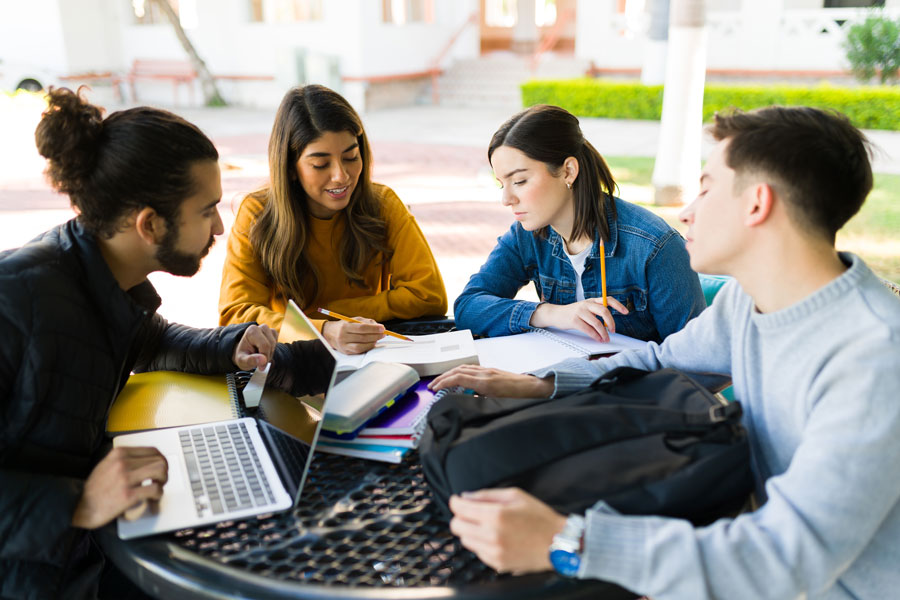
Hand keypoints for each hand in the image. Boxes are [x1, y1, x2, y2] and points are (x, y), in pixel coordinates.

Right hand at [72, 446, 167, 528]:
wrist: (80, 507)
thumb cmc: (94, 489)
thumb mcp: (107, 465)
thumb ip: (125, 460)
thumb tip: (147, 461)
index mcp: (119, 453)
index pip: (152, 450)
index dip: (161, 460)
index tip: (161, 468)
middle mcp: (123, 463)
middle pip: (159, 460)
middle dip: (165, 471)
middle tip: (161, 480)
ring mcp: (125, 478)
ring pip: (160, 471)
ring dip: (163, 481)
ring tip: (158, 488)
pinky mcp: (128, 494)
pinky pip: (155, 489)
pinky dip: (158, 495)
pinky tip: (153, 499)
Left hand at [232, 323, 277, 369]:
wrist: (245, 352)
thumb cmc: (243, 356)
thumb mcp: (242, 361)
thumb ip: (251, 360)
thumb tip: (263, 360)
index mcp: (252, 331)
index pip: (265, 345)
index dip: (265, 358)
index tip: (261, 367)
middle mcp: (261, 327)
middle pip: (271, 345)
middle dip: (267, 356)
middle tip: (260, 362)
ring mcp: (268, 329)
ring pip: (274, 345)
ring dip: (270, 354)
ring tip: (261, 356)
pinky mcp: (273, 332)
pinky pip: (277, 343)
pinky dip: (272, 350)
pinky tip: (265, 351)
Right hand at [322, 317, 383, 354]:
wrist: (331, 334)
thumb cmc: (345, 325)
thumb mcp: (354, 320)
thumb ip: (366, 322)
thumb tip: (379, 327)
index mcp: (345, 326)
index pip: (362, 328)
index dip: (373, 328)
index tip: (382, 328)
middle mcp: (343, 336)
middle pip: (362, 337)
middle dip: (375, 336)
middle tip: (383, 334)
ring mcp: (344, 345)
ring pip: (361, 346)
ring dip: (372, 343)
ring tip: (378, 339)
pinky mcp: (346, 352)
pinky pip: (359, 351)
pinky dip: (367, 348)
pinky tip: (372, 344)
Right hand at [429, 365, 553, 397]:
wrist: (534, 388)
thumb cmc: (519, 397)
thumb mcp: (497, 404)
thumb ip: (478, 402)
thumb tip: (464, 403)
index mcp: (484, 382)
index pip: (457, 378)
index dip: (443, 383)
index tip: (434, 389)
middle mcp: (485, 373)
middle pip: (458, 370)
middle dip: (443, 377)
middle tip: (433, 385)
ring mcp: (488, 370)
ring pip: (464, 367)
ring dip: (450, 373)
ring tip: (442, 381)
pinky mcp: (492, 371)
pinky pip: (471, 368)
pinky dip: (460, 372)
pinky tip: (459, 378)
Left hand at [449, 488, 566, 573]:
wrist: (558, 543)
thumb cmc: (539, 517)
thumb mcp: (515, 496)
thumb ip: (487, 495)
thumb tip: (466, 497)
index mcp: (495, 515)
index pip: (459, 509)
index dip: (456, 502)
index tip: (458, 500)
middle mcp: (491, 536)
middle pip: (456, 526)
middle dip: (460, 516)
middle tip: (471, 512)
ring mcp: (493, 552)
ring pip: (465, 540)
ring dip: (470, 531)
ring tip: (486, 525)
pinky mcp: (497, 564)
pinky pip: (477, 552)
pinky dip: (481, 544)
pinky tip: (495, 538)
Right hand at [530, 297, 628, 341]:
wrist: (556, 314)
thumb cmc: (572, 313)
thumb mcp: (585, 308)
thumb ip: (596, 312)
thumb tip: (609, 324)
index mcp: (591, 300)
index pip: (608, 300)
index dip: (618, 305)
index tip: (626, 312)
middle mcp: (586, 304)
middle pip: (604, 311)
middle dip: (611, 322)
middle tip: (613, 330)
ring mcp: (580, 312)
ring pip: (597, 323)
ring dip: (603, 333)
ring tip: (605, 338)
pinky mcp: (574, 320)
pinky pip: (588, 330)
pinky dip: (595, 336)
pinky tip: (598, 339)